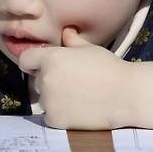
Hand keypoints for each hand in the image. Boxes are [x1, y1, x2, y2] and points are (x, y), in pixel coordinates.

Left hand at [19, 27, 133, 129]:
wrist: (126, 95)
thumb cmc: (109, 68)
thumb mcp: (90, 49)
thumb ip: (72, 41)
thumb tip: (66, 32)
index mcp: (51, 58)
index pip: (26, 60)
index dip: (34, 63)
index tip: (43, 67)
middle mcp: (45, 79)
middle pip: (37, 81)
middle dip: (50, 81)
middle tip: (72, 83)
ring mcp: (48, 101)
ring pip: (43, 99)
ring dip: (54, 99)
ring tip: (77, 97)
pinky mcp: (55, 119)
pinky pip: (50, 116)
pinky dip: (60, 114)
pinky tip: (77, 110)